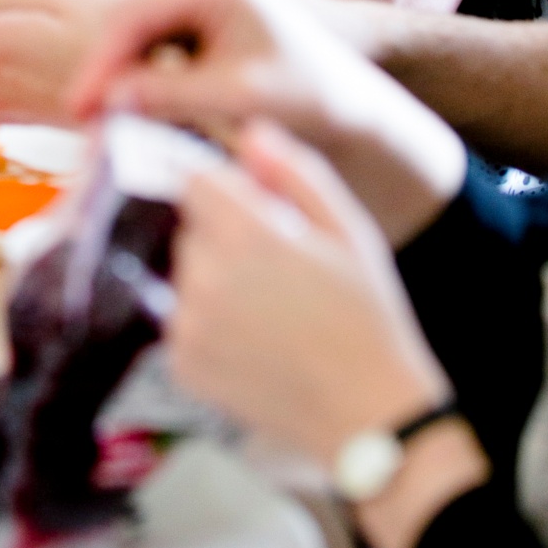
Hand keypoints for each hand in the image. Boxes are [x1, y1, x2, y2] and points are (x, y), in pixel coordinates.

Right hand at [72, 0, 465, 245]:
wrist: (353, 94)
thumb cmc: (311, 90)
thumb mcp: (238, 97)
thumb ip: (171, 95)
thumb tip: (108, 100)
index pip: (131, 14)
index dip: (97, 64)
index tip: (78, 108)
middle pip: (126, 8)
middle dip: (102, 61)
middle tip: (81, 113)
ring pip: (135, 13)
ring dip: (116, 58)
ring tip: (98, 107)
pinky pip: (153, 21)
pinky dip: (137, 55)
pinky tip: (128, 93)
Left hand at [169, 122, 454, 466]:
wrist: (368, 413)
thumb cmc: (367, 316)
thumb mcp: (347, 229)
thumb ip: (295, 172)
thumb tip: (249, 133)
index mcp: (245, 232)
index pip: (194, 179)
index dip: (221, 187)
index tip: (246, 204)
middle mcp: (204, 275)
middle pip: (187, 226)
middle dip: (219, 233)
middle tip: (270, 262)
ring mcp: (188, 325)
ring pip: (182, 274)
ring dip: (211, 278)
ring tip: (266, 305)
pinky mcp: (183, 365)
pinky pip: (179, 321)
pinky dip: (205, 322)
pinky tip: (252, 337)